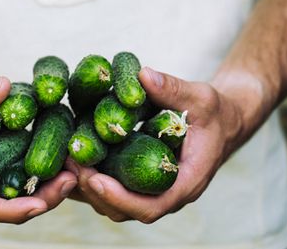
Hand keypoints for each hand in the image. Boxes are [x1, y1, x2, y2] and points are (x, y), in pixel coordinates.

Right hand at [0, 74, 76, 223]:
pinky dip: (39, 171)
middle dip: (41, 199)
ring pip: (17, 193)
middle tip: (71, 179)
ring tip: (73, 171)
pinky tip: (61, 158)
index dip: (12, 210)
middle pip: (8, 205)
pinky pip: (19, 174)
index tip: (40, 204)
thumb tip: (3, 87)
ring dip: (46, 188)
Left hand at [66, 66, 247, 222]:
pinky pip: (113, 190)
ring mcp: (152, 189)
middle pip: (125, 211)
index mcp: (186, 182)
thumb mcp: (201, 98)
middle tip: (71, 164)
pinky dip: (91, 180)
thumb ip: (174, 89)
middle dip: (95, 192)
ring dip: (87, 188)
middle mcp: (166, 193)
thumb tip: (143, 76)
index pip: (152, 206)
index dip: (121, 198)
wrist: (220, 123)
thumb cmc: (214, 114)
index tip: (94, 178)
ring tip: (66, 161)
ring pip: (114, 205)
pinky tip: (73, 160)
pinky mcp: (140, 180)